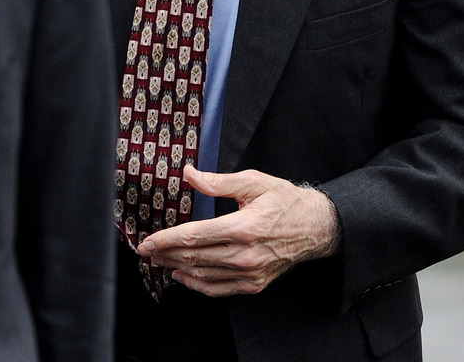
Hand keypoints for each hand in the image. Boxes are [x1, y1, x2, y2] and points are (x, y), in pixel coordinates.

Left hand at [138, 165, 342, 296]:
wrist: (317, 227)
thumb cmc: (285, 201)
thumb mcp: (253, 182)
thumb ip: (218, 181)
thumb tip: (189, 174)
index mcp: (242, 227)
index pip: (193, 236)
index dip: (166, 240)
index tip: (147, 242)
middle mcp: (245, 254)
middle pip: (194, 257)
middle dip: (165, 254)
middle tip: (146, 251)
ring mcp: (250, 272)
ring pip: (203, 275)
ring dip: (177, 268)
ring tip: (159, 261)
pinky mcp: (255, 283)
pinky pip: (220, 289)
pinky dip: (198, 285)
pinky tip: (183, 276)